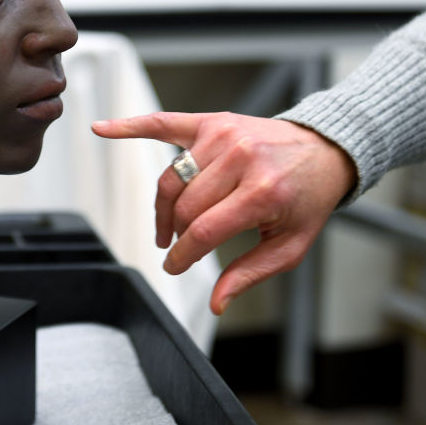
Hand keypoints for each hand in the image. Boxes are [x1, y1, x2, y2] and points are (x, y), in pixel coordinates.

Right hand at [91, 112, 356, 314]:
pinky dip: (129, 126)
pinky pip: (162, 124)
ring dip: (164, 207)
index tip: (173, 267)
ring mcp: (223, 136)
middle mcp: (240, 159)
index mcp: (262, 192)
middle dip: (177, 233)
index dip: (182, 256)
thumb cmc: (306, 198)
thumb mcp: (290, 246)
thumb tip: (216, 302)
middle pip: (183, 206)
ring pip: (171, 180)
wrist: (324, 148)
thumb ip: (250, 274)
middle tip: (181, 245)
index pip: (203, 231)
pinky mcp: (211, 122)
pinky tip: (101, 129)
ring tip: (170, 225)